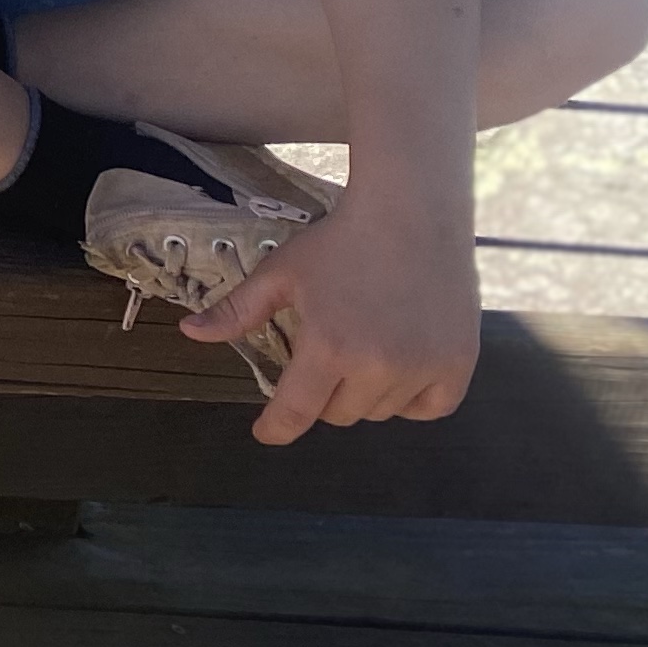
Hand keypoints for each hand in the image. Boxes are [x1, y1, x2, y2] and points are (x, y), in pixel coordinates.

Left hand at [194, 196, 482, 445]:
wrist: (413, 214)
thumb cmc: (339, 241)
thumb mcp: (280, 273)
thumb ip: (237, 310)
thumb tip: (188, 333)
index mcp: (328, 347)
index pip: (297, 412)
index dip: (276, 428)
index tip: (266, 432)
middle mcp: (377, 367)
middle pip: (338, 414)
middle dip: (322, 394)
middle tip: (324, 357)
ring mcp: (423, 367)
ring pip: (381, 413)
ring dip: (365, 395)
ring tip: (363, 350)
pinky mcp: (458, 363)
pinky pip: (430, 409)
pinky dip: (412, 400)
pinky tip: (400, 371)